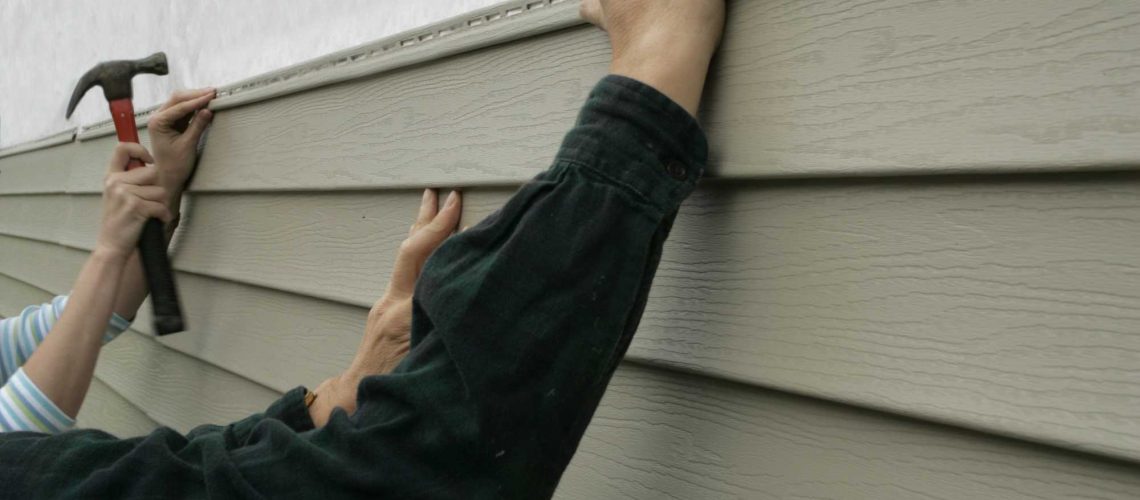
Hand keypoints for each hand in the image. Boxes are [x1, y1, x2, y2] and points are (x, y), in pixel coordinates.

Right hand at [95, 143, 172, 259]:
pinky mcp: (135, 206)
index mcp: (111, 176)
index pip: (122, 148)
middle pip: (153, 172)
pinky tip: (153, 221)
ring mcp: (125, 193)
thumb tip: (150, 165)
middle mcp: (116, 182)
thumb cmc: (120, 222)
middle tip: (147, 203)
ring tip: (147, 214)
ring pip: (160, 191)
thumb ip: (130, 179)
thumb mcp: (118, 195)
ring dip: (160, 204)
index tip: (148, 161)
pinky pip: (161, 206)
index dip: (139, 149)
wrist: (111, 246)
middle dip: (156, 188)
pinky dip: (162, 216)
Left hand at [147, 88, 215, 192]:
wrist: (168, 177)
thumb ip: (197, 126)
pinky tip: (205, 103)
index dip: (197, 100)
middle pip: (178, 99)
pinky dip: (195, 106)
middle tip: (213, 92)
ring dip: (195, 98)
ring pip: (181, 102)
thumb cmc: (175, 165)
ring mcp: (165, 119)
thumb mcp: (188, 145)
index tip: (211, 95)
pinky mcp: (172, 123)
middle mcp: (158, 118)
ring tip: (211, 95)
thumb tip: (207, 110)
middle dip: (196, 94)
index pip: (179, 107)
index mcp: (158, 122)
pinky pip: (184, 110)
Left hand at [308, 189, 462, 426]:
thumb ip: (443, 334)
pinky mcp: (385, 314)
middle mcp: (391, 305)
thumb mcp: (423, 364)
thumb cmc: (393, 391)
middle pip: (409, 251)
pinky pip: (407, 274)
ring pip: (406, 260)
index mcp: (404, 314)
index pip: (422, 259)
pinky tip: (430, 250)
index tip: (457, 204)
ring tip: (431, 207)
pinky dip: (421, 255)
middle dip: (426, 220)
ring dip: (421, 233)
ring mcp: (385, 308)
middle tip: (442, 194)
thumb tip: (469, 308)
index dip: (441, 230)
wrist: (356, 402)